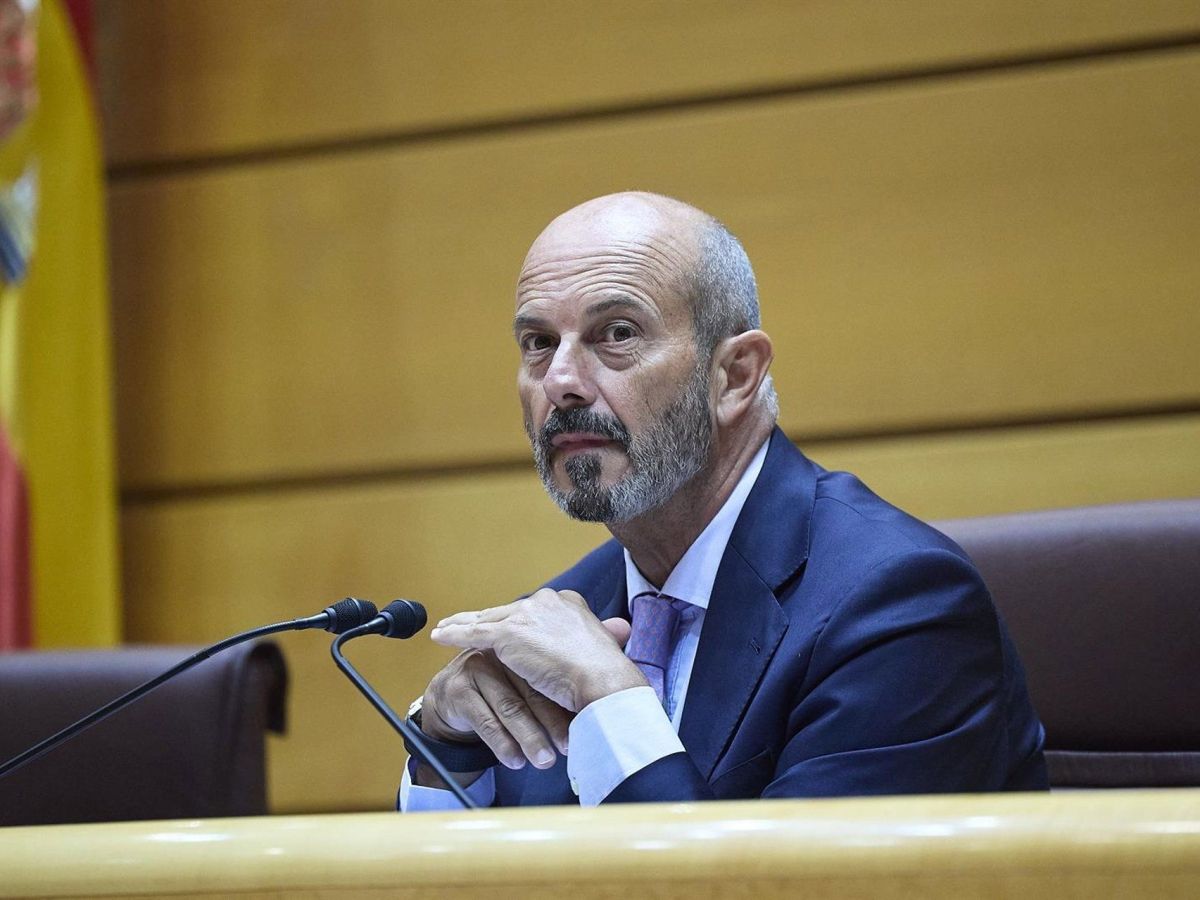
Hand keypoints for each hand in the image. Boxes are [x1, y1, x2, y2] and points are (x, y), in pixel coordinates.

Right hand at [420, 648, 571, 773]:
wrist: (450, 699)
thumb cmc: (495, 691)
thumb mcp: (523, 685)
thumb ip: (549, 690)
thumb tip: (587, 716)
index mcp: (522, 647)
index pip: (548, 678)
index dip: (564, 708)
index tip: (580, 732)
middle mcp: (499, 655)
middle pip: (531, 693)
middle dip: (551, 725)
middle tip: (566, 748)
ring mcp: (476, 669)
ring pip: (509, 707)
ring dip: (528, 737)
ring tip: (543, 759)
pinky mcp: (458, 689)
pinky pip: (485, 720)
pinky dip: (502, 743)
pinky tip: (514, 759)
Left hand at [430, 589, 644, 719]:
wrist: (602, 681)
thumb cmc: (608, 674)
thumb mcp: (604, 647)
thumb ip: (597, 637)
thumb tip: (615, 632)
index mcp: (568, 603)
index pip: (533, 611)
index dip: (516, 619)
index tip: (507, 625)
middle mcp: (545, 602)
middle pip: (506, 612)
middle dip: (485, 618)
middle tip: (465, 621)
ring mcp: (526, 615)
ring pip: (486, 620)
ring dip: (463, 623)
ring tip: (445, 627)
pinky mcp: (509, 634)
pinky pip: (473, 634)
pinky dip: (454, 635)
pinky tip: (439, 636)